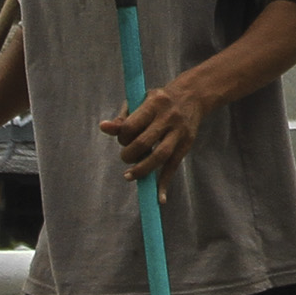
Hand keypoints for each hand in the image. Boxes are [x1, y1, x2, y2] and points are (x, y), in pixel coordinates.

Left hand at [99, 82, 213, 179]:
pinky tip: (159, 198)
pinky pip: (173, 166)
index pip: (131, 125)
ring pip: (160, 156)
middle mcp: (167, 117)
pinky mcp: (186, 144)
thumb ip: (123, 117)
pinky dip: (164, 183)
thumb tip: (103, 127)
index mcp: (154, 103)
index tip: (122, 139)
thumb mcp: (141, 101)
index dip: (122, 136)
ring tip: (130, 176)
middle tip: (126, 158)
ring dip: (143, 169)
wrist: (192, 96)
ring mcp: (179, 132)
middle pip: (144, 142)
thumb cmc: (158, 101)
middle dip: (130, 154)